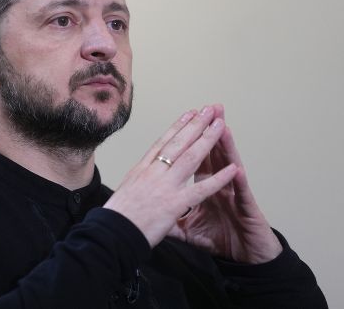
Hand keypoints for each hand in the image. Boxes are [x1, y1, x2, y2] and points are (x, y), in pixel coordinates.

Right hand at [104, 106, 237, 247]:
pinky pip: (201, 188)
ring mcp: (164, 186)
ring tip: (220, 124)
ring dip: (208, 139)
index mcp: (141, 170)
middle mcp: (153, 173)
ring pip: (191, 157)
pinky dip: (219, 178)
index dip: (177, 127)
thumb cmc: (115, 217)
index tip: (189, 114)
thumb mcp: (123, 192)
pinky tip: (233, 168)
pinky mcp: (174, 203)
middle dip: (196, 124)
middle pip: (178, 143)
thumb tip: (139, 181)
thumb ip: (137, 184)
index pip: (162, 143)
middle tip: (209, 110)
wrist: (110, 233)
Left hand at [168, 105, 282, 263]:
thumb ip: (173, 218)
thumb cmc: (222, 240)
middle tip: (204, 109)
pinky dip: (237, 179)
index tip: (179, 124)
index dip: (187, 143)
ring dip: (225, 145)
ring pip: (229, 164)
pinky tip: (236, 165)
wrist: (247, 258)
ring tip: (221, 123)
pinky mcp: (246, 208)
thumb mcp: (189, 230)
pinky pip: (240, 192)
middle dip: (206, 131)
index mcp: (203, 188)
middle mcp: (220, 185)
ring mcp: (234, 194)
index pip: (193, 160)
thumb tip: (151, 214)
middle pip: (211, 154)